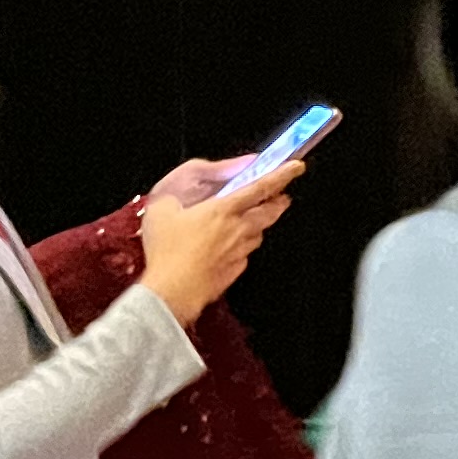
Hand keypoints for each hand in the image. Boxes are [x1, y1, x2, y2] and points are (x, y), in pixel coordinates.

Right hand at [138, 164, 296, 327]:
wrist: (172, 291)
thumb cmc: (167, 250)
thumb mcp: (162, 208)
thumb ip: (178, 192)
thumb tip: (194, 184)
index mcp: (224, 209)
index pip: (261, 187)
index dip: (281, 175)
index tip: (295, 168)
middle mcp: (238, 229)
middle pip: (270, 211)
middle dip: (279, 200)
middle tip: (282, 194)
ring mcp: (240, 252)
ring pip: (259, 232)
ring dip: (261, 223)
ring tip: (255, 218)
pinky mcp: (236, 270)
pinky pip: (246, 253)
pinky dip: (244, 245)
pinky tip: (232, 245)